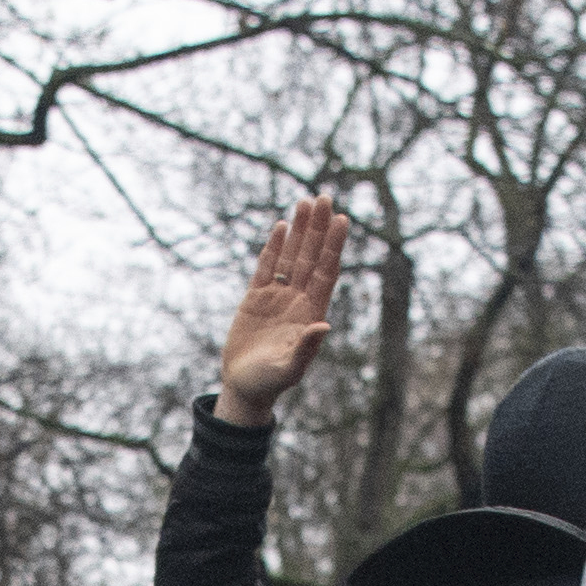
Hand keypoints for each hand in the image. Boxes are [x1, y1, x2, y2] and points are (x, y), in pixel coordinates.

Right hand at [216, 196, 345, 427]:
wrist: (245, 387)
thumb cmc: (270, 383)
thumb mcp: (290, 368)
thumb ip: (306, 348)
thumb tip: (323, 325)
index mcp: (311, 313)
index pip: (326, 272)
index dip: (333, 246)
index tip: (341, 220)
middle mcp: (298, 300)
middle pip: (311, 256)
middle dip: (318, 228)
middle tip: (324, 197)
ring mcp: (278, 297)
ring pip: (291, 256)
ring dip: (299, 230)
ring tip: (305, 202)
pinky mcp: (255, 298)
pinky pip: (267, 266)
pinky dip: (274, 247)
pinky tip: (282, 226)